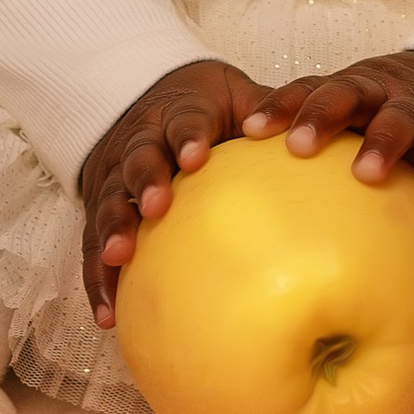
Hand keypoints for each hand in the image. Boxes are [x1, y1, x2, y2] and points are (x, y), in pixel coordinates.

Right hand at [79, 58, 272, 328]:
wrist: (146, 98)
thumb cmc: (207, 109)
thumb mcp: (236, 98)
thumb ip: (268, 115)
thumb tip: (321, 137)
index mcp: (177, 113)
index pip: (182, 122)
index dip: (188, 137)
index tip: (197, 156)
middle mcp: (140, 142)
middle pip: (138, 159)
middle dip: (145, 180)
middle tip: (157, 206)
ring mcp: (114, 177)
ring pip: (108, 201)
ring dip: (112, 228)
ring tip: (119, 257)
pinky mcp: (99, 209)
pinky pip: (91, 246)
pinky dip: (97, 279)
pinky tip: (107, 314)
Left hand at [243, 48, 413, 219]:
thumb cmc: (397, 116)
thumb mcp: (363, 117)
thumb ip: (327, 152)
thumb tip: (267, 209)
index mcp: (353, 89)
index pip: (311, 88)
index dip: (281, 105)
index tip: (249, 130)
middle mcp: (384, 92)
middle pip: (349, 94)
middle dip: (321, 116)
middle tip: (297, 145)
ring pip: (401, 119)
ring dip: (382, 144)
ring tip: (365, 174)